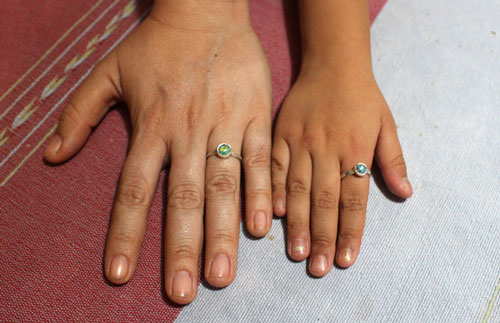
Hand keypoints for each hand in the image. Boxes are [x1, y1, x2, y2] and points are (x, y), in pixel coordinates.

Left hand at [44, 3, 272, 304]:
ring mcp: (225, 125)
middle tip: (182, 292)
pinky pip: (259, 160)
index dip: (125, 233)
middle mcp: (187, 132)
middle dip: (180, 247)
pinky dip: (259, 194)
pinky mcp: (256, 116)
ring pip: (223, 186)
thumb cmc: (157, 45)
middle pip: (182, 198)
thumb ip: (78, 113)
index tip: (119, 274)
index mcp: (151, 126)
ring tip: (222, 274)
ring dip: (222, 233)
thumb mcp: (109, 72)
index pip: (133, 189)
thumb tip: (53, 157)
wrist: (207, 12)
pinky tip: (259, 227)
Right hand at [271, 71, 411, 275]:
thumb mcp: (386, 123)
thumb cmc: (362, 98)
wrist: (332, 64)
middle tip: (319, 268)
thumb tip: (406, 193)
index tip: (346, 259)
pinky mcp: (280, 135)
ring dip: (299, 223)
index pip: (354, 198)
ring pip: (298, 189)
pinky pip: (274, 167)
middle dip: (323, 236)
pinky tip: (274, 215)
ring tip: (298, 252)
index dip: (350, 231)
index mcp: (355, 148)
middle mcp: (327, 148)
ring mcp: (300, 142)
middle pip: (325, 200)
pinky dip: (273, 191)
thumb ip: (393, 159)